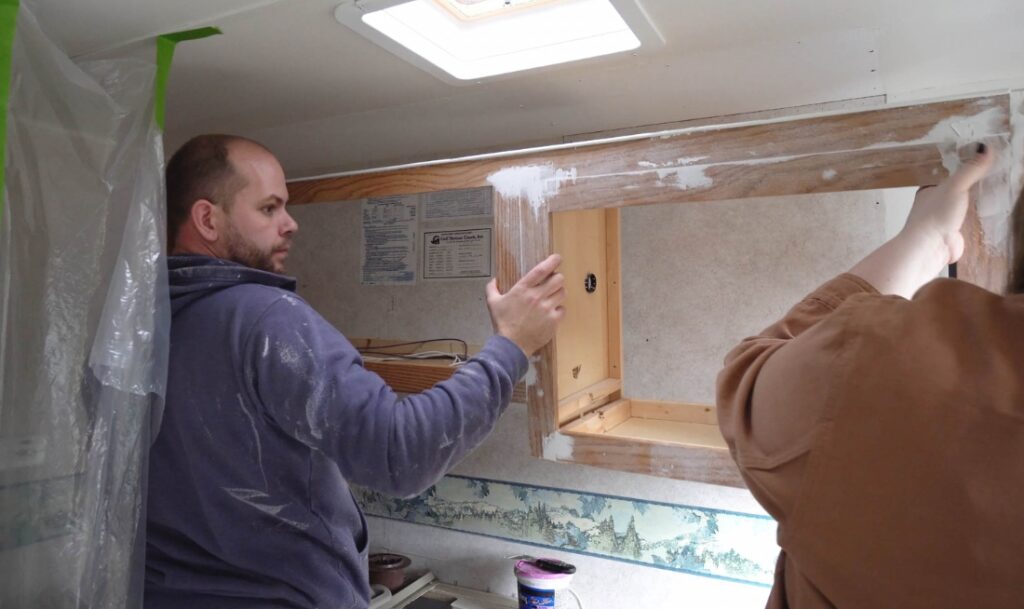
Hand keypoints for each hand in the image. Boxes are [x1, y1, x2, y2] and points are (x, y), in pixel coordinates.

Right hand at [485, 254, 565, 355]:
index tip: (557, 258)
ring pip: (562, 292)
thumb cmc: (502, 323)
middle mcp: (537, 296)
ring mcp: (547, 308)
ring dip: (558, 292)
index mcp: (523, 289)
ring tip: (552, 297)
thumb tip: (494, 279)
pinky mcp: (553, 320)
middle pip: (558, 279)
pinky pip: (563, 309)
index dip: (552, 261)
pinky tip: (551, 312)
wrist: (511, 345)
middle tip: (552, 283)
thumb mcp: (492, 303)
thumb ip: (492, 288)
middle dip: (557, 278)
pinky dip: (559, 309)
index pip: (542, 269)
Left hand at [900, 143, 994, 264]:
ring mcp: (943, 222)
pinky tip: (988, 216)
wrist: (930, 247)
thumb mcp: (956, 186)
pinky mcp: (952, 235)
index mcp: (929, 191)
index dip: (962, 171)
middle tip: (992, 179)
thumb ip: (970, 169)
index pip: (946, 177)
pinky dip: (976, 221)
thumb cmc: (936, 214)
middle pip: (955, 193)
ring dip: (974, 205)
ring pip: (962, 210)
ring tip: (994, 194)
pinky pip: (967, 225)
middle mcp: (933, 206)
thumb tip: (985, 148)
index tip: (980, 164)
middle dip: (970, 189)